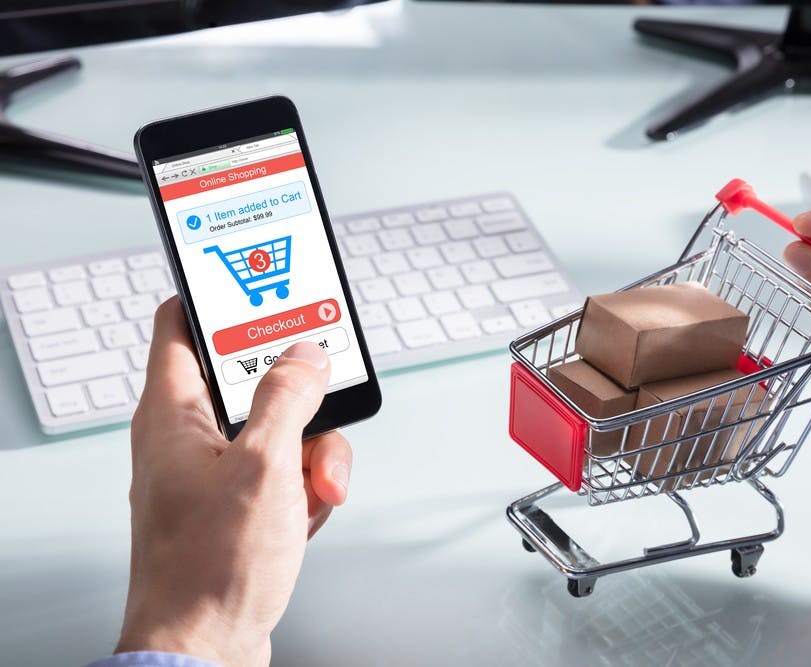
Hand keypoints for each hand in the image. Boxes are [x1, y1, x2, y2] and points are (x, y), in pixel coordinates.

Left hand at [116, 297, 351, 665]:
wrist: (207, 652)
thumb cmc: (208, 572)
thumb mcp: (263, 468)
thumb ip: (287, 399)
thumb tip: (306, 355)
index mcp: (172, 414)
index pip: (182, 324)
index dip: (222, 298)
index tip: (264, 286)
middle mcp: (189, 438)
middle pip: (252, 378)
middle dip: (298, 398)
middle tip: (319, 402)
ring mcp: (216, 472)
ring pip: (281, 427)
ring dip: (314, 453)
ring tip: (314, 486)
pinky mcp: (241, 505)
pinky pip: (287, 471)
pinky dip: (308, 487)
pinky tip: (305, 512)